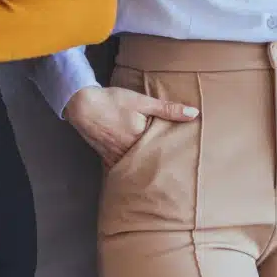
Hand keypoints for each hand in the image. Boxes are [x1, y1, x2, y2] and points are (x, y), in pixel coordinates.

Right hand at [63, 85, 198, 167]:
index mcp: (140, 139)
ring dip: (146, 169)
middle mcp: (128, 152)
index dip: (173, 154)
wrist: (82, 104)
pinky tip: (138, 174)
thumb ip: (168, 109)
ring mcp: (117, 157)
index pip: (162, 150)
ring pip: (136, 167)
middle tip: (178, 173)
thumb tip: (194, 114)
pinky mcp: (108, 158)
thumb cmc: (113, 101)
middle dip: (162, 165)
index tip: (186, 160)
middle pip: (150, 161)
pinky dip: (130, 170)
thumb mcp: (143, 101)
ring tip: (162, 175)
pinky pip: (122, 168)